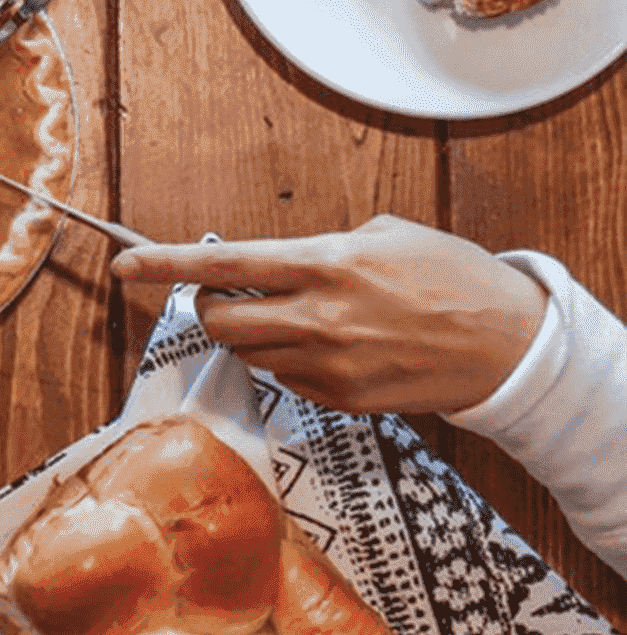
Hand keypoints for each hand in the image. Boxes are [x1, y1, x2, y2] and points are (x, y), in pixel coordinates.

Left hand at [109, 215, 547, 414]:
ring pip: (247, 354)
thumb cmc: (452, 277)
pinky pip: (284, 379)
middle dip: (210, 308)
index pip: (223, 265)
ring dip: (252, 335)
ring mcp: (327, 364)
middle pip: (219, 322)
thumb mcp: (385, 235)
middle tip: (226, 297)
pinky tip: (327, 346)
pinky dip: (288, 362)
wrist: (508, 343)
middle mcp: (317, 316)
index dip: (166, 265)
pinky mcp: (340, 399)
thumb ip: (320, 249)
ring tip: (293, 318)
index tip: (125, 266)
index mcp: (324, 264)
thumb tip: (277, 264)